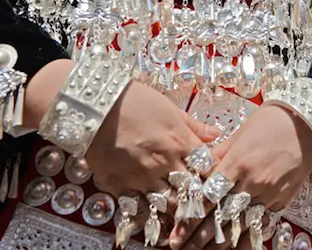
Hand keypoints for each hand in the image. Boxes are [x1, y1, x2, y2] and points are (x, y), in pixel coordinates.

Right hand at [85, 81, 219, 196]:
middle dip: (197, 192)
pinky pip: (140, 208)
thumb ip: (194, 126)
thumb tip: (216, 134)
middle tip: (198, 193)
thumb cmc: (135, 100)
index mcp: (180, 141)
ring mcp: (142, 177)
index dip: (212, 173)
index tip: (211, 174)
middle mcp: (164, 163)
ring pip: (169, 203)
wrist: (95, 105)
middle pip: (191, 189)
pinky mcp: (120, 185)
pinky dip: (150, 211)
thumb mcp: (170, 108)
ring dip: (176, 205)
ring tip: (179, 203)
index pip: (207, 167)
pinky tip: (154, 208)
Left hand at [170, 103, 311, 248]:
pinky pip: (261, 226)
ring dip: (219, 245)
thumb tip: (197, 171)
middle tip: (181, 248)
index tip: (176, 233)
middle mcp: (252, 182)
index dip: (190, 218)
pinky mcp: (281, 201)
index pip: (208, 198)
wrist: (304, 125)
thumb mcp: (238, 135)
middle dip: (199, 238)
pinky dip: (247, 240)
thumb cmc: (268, 124)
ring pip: (240, 227)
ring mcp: (268, 194)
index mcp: (237, 163)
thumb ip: (217, 156)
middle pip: (221, 218)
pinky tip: (235, 249)